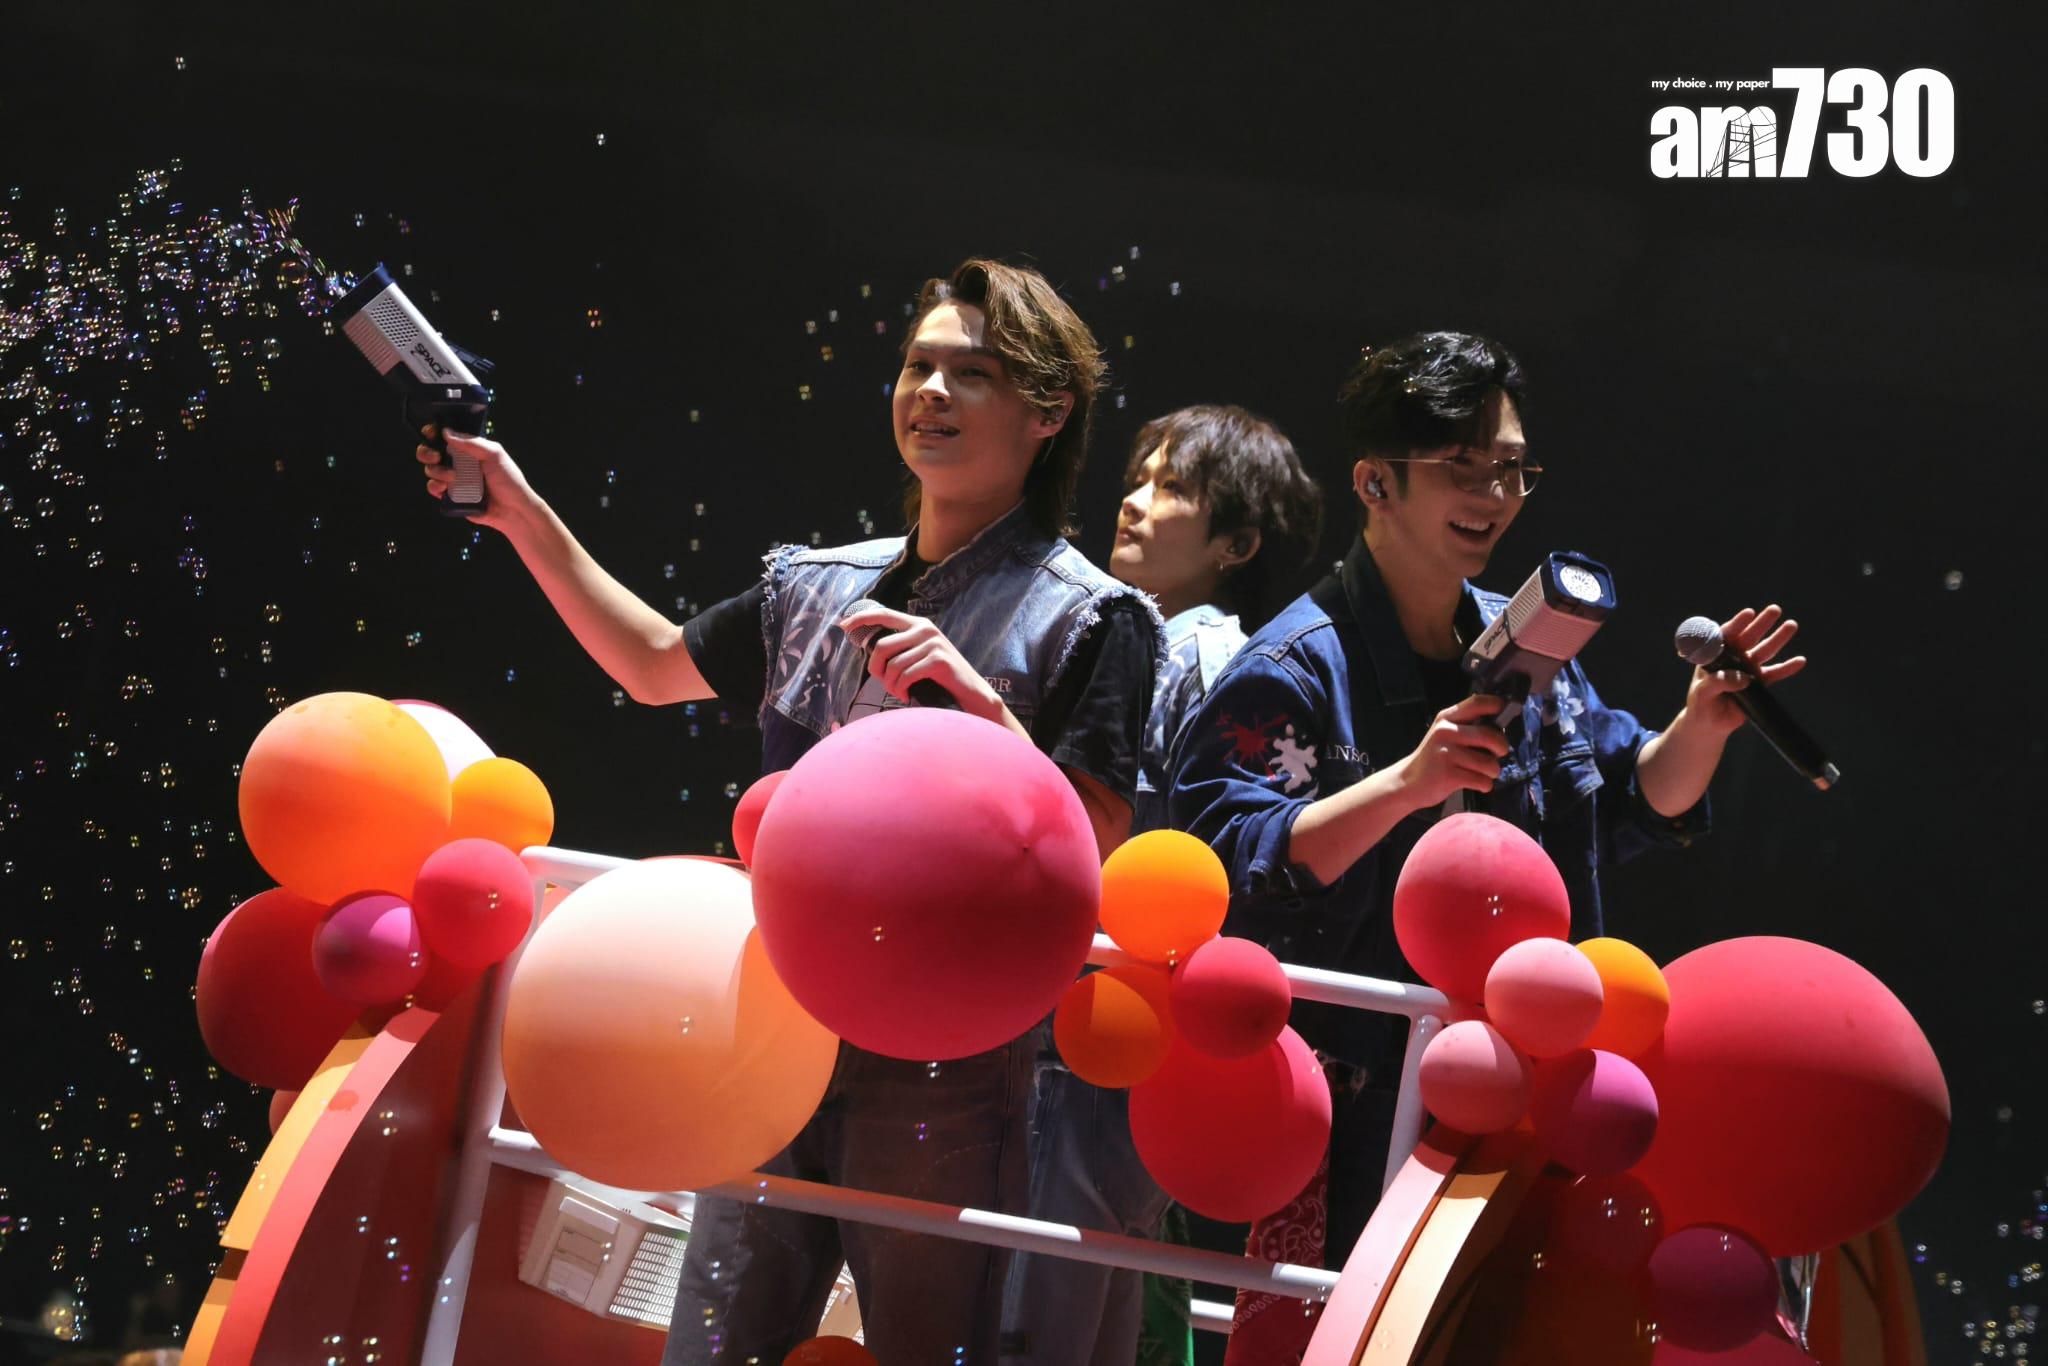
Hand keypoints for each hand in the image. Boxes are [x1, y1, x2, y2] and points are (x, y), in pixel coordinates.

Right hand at [416, 425, 540, 533]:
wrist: (513, 510)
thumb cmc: (509, 480)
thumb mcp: (494, 454)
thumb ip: (471, 442)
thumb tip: (446, 431)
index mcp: (469, 449)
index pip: (446, 436)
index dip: (434, 432)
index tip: (431, 433)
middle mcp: (459, 462)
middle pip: (431, 451)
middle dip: (426, 451)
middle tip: (436, 456)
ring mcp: (454, 480)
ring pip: (430, 470)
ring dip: (435, 471)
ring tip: (452, 477)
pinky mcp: (452, 496)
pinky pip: (434, 489)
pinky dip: (434, 487)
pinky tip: (444, 487)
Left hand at [837, 605, 1000, 717]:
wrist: (971, 693)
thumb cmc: (941, 677)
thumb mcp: (920, 655)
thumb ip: (902, 647)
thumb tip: (871, 650)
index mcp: (918, 624)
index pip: (883, 614)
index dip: (860, 618)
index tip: (843, 626)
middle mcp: (925, 629)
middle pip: (881, 646)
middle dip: (875, 669)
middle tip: (883, 682)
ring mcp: (933, 644)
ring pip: (892, 665)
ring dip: (890, 685)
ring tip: (898, 692)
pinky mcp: (938, 660)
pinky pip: (905, 676)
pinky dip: (901, 690)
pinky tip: (906, 695)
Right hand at [1394, 693, 1511, 807]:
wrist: (1409, 781)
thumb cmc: (1435, 757)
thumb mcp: (1445, 734)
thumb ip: (1467, 726)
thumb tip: (1501, 725)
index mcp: (1447, 718)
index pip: (1478, 702)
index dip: (1497, 705)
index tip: (1505, 713)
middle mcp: (1446, 732)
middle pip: (1490, 736)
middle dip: (1501, 748)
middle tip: (1498, 754)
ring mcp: (1446, 753)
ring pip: (1489, 763)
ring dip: (1492, 772)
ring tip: (1483, 773)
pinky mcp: (1448, 775)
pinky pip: (1481, 780)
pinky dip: (1484, 785)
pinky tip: (1476, 783)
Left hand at [1684, 604, 1807, 736]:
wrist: (1710, 723)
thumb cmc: (1701, 703)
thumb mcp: (1703, 692)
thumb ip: (1720, 683)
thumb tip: (1745, 678)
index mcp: (1716, 655)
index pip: (1726, 635)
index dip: (1737, 623)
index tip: (1749, 613)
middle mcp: (1733, 657)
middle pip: (1749, 637)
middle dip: (1761, 623)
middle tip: (1775, 609)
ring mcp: (1748, 668)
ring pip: (1765, 650)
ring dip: (1778, 638)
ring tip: (1791, 624)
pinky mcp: (1759, 683)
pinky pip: (1775, 673)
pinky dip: (1787, 668)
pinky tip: (1800, 661)